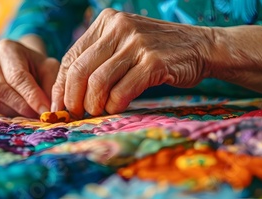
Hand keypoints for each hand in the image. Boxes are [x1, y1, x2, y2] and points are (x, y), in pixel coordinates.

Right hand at [0, 38, 59, 117]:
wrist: (20, 63)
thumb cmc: (36, 65)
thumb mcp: (48, 68)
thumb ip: (51, 86)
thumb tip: (50, 110)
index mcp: (7, 50)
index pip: (17, 76)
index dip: (31, 96)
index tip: (45, 110)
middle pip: (0, 89)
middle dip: (21, 106)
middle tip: (39, 115)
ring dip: (15, 111)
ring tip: (31, 111)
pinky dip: (8, 113)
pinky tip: (20, 110)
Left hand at [51, 9, 214, 117]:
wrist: (202, 47)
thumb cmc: (158, 51)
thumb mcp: (125, 43)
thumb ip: (100, 58)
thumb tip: (68, 91)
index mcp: (107, 21)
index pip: (71, 57)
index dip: (61, 85)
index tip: (60, 105)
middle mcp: (119, 28)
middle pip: (80, 70)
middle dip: (73, 98)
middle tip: (76, 113)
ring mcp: (137, 43)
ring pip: (98, 81)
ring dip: (94, 104)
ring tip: (98, 112)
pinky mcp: (153, 62)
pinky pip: (122, 90)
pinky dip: (114, 105)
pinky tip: (116, 108)